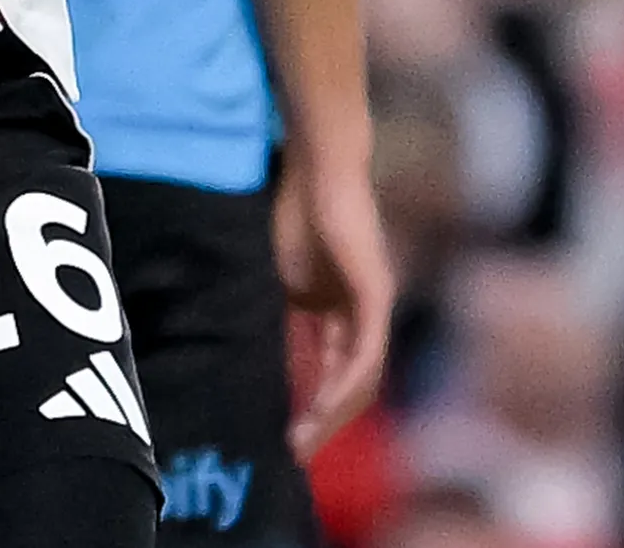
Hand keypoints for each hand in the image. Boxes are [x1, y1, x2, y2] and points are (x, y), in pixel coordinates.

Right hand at [277, 147, 395, 455]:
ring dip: (333, 413)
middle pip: (350, 383)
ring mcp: (372, 307)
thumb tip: (248, 357)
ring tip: (304, 439)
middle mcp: (361, 316)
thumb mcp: (279, 280)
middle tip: (294, 453)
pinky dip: (346, 382)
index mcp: (339, 313)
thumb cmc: (295, 213)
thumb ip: (279, 320)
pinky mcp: (375, 296)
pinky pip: (366, 352)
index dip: (312, 407)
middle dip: (323, 422)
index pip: (332, 372)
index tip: (286, 437)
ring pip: (361, 377)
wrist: (317, 171)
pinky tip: (326, 406)